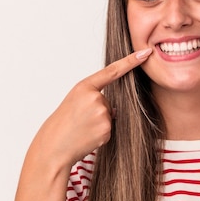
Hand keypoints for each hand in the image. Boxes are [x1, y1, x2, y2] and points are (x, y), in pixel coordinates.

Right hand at [28, 48, 152, 168]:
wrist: (53, 147)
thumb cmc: (62, 124)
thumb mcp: (74, 101)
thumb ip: (94, 97)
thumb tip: (115, 108)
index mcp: (84, 87)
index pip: (112, 71)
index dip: (131, 61)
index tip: (145, 53)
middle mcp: (95, 98)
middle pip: (108, 102)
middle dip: (98, 112)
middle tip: (79, 120)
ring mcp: (102, 114)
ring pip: (110, 116)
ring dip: (99, 123)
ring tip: (81, 129)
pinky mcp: (107, 129)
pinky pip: (110, 129)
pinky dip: (101, 134)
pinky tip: (87, 137)